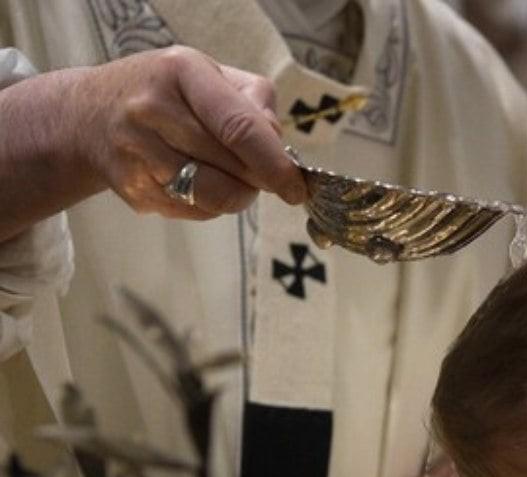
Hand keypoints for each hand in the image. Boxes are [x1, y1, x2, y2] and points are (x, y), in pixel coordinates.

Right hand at [65, 46, 303, 218]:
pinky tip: (200, 182)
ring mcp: (137, 154)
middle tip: (268, 177)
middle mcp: (152, 110)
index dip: (274, 163)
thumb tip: (279, 148)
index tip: (297, 186)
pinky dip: (211, 205)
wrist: (88, 116)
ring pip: (213, 196)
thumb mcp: (210, 75)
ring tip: (235, 178)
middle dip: (259, 180)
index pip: (238, 127)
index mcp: (181, 73)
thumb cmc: (167, 93)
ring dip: (237, 195)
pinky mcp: (133, 191)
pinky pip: (193, 212)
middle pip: (230, 167)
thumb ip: (254, 103)